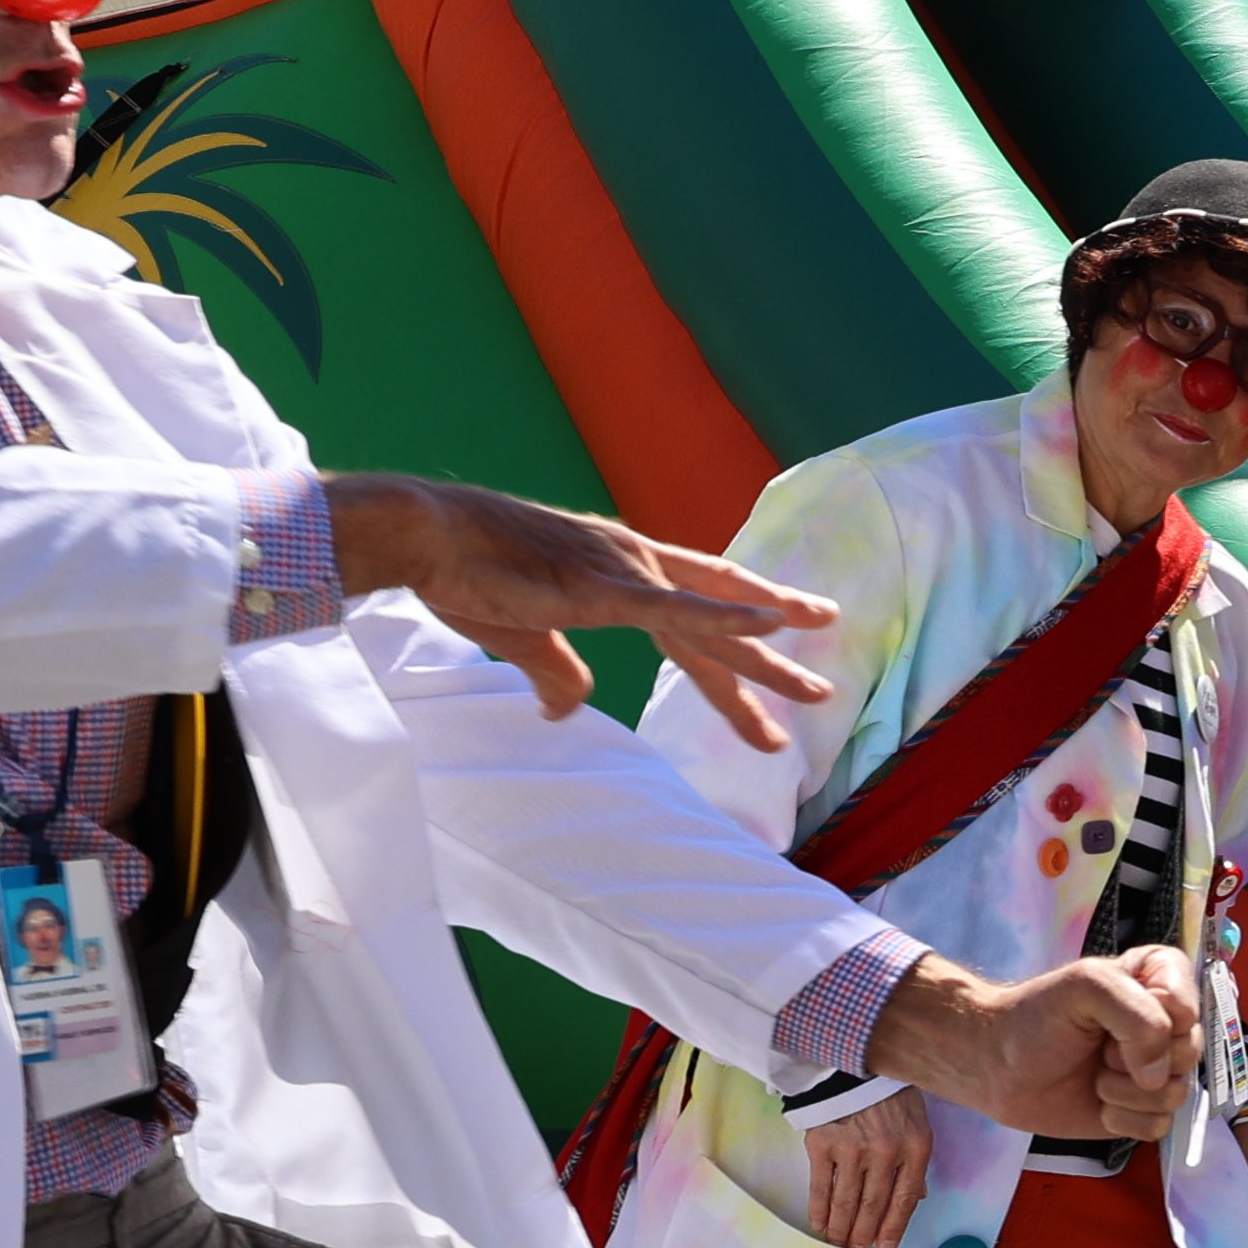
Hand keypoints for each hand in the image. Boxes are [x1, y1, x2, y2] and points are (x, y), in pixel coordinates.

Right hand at [327, 472, 836, 738]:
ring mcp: (624, 572)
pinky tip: (771, 624)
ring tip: (815, 688)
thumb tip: (568, 711)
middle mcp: (636, 565)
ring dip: (766, 657)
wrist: (428, 536)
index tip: (776, 675)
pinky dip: (727, 616)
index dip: (737, 648)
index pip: (694, 618)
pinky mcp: (602, 587)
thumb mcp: (525, 639)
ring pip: (711, 622)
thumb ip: (558, 674)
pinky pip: (677, 607)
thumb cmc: (469, 577)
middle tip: (820, 694)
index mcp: (621, 573)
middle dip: (771, 663)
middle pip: (718, 621)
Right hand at [797, 1088, 929, 1247]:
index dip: (894, 1228)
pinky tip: (820, 1224)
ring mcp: (852, 1148)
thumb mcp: (916, 1123)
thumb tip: (916, 1199)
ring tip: (838, 1242)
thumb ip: (915, 1162)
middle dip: (865, 1233)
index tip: (885, 1247)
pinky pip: (820, 1186)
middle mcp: (885, 1152)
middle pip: (874, 1206)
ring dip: (842, 1228)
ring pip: (846, 1202)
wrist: (855, 1062)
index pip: (905, 1199)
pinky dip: (819, 1210)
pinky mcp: (823, 1143)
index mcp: (914, 1147)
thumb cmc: (890, 1094)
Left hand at [865, 947, 1200, 1144]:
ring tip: (1095, 1076)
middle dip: (1138, 1058)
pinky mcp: (1142, 1111)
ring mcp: (1156, 1071)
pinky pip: (1160, 1125)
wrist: (997, 1066)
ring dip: (1126, 1091)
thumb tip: (1159, 1076)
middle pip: (1190, 1053)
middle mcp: (1164, 1026)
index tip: (1115, 1017)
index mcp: (1159, 981)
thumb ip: (1139, 1015)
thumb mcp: (1087, 987)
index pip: (1192, 1004)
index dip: (1160, 1018)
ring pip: (1177, 1093)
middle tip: (1100, 1048)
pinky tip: (1098, 1104)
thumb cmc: (1036, 1017)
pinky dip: (1124, 1119)